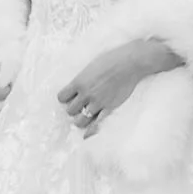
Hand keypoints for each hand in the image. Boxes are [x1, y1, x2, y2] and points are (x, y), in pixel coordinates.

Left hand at [57, 38, 181, 137]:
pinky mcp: (109, 108)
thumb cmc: (112, 59)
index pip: (62, 97)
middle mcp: (86, 94)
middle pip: (70, 110)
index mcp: (79, 81)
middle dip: (73, 109)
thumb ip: (82, 78)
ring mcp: (97, 103)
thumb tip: (77, 85)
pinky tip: (87, 134)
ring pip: (80, 121)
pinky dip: (90, 131)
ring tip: (84, 116)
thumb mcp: (91, 66)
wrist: (130, 63)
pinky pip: (96, 124)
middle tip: (79, 106)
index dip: (65, 98)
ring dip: (80, 120)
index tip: (69, 97)